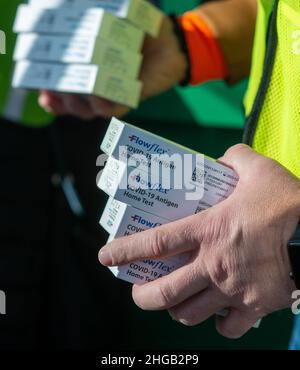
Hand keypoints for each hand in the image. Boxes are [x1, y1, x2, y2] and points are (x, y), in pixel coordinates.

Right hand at [38, 16, 187, 119]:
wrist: (172, 43)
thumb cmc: (141, 28)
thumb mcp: (117, 16)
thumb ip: (97, 14)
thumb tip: (70, 6)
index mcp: (88, 68)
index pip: (62, 84)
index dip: (49, 90)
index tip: (39, 89)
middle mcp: (97, 84)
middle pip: (70, 101)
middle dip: (58, 98)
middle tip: (51, 90)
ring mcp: (112, 93)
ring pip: (87, 109)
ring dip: (76, 104)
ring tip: (71, 93)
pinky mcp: (130, 99)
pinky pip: (113, 109)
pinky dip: (103, 106)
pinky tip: (97, 100)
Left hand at [99, 144, 299, 337]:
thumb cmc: (282, 198)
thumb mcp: (254, 168)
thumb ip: (233, 159)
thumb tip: (223, 159)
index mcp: (207, 230)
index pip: (156, 243)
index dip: (125, 251)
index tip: (105, 258)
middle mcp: (215, 263)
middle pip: (166, 293)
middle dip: (144, 297)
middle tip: (139, 292)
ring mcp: (234, 289)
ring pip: (191, 314)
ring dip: (178, 311)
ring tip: (178, 301)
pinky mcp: (256, 306)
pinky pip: (229, 328)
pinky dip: (220, 325)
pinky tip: (220, 312)